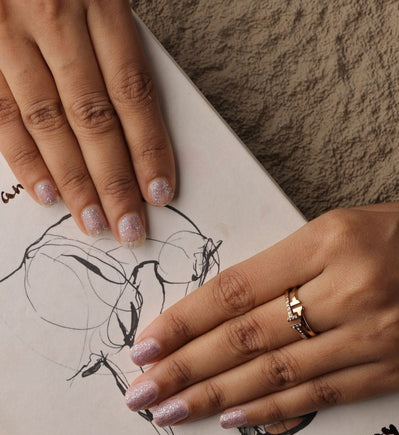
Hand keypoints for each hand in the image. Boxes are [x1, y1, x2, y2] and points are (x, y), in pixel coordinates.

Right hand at [0, 0, 174, 245]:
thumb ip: (118, 45)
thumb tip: (138, 123)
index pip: (132, 92)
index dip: (149, 148)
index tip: (161, 193)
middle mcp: (52, 16)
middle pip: (92, 118)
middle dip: (114, 181)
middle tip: (129, 228)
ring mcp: (5, 32)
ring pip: (47, 122)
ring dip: (72, 181)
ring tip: (94, 222)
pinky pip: (0, 111)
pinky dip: (23, 156)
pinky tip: (45, 192)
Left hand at [124, 184, 398, 426]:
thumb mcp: (354, 225)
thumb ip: (296, 264)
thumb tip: (238, 306)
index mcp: (332, 237)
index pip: (237, 288)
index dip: (185, 318)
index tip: (146, 341)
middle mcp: (349, 287)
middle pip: (245, 337)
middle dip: (184, 366)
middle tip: (139, 390)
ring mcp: (377, 334)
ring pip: (276, 374)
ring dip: (215, 397)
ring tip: (170, 411)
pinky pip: (322, 395)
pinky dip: (273, 410)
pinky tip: (235, 418)